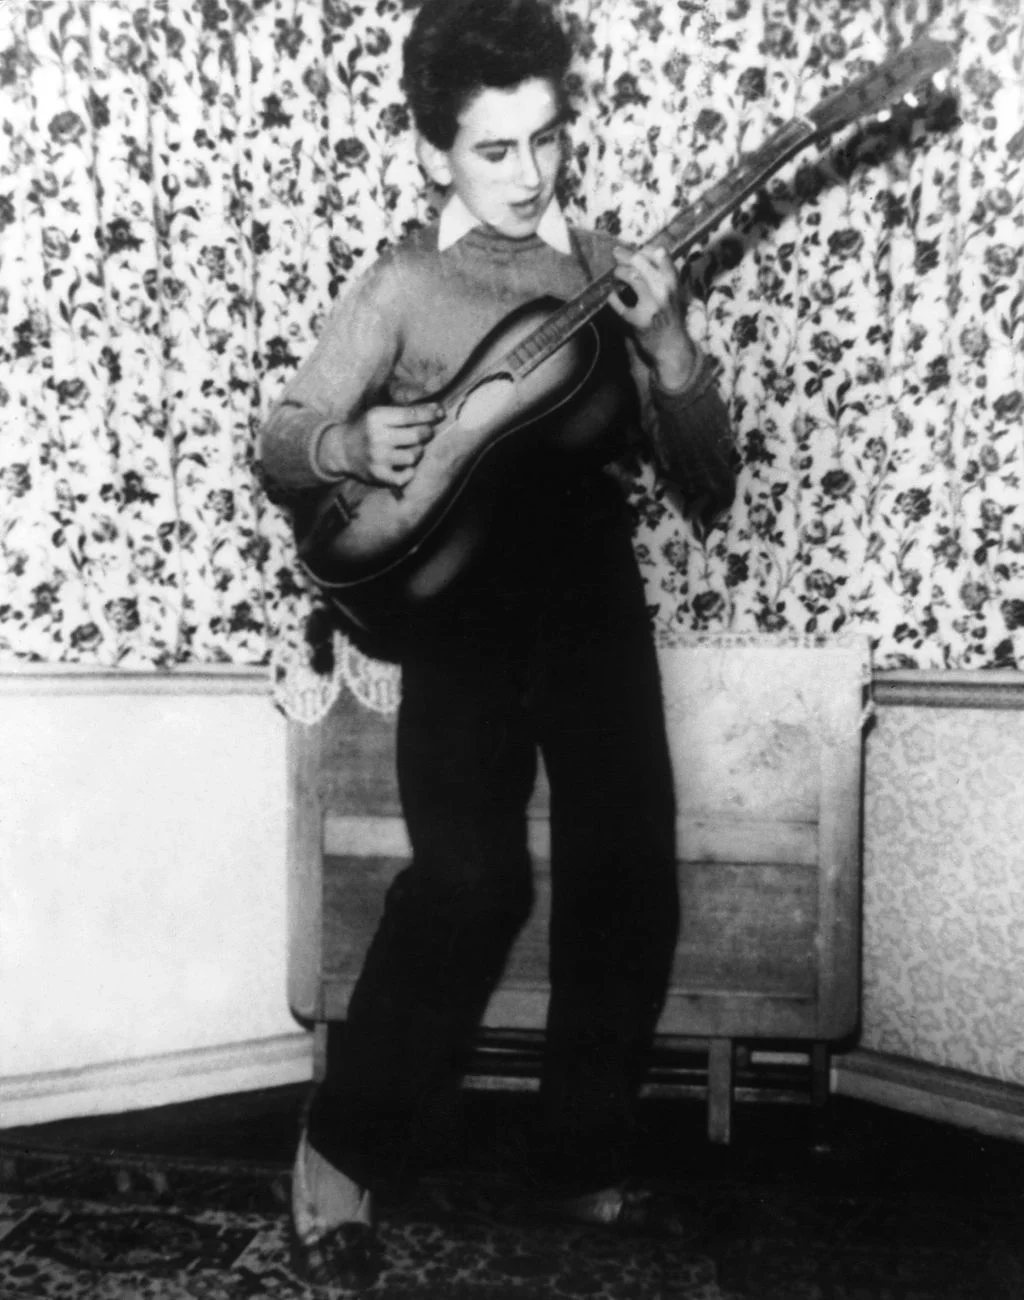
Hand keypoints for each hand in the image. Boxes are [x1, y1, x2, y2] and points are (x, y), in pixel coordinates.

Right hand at [346, 402, 443, 487]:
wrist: (341, 450)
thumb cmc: (366, 429)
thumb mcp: (378, 413)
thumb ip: (403, 412)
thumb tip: (437, 410)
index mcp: (377, 417)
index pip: (410, 415)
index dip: (429, 413)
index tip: (441, 412)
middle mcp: (377, 437)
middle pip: (417, 435)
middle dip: (427, 432)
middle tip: (427, 432)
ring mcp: (378, 458)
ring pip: (414, 456)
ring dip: (418, 451)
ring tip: (412, 448)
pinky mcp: (379, 475)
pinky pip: (405, 476)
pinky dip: (409, 471)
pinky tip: (405, 465)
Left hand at [608, 244, 699, 389]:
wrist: (671, 346)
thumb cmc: (669, 317)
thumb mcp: (673, 293)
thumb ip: (662, 275)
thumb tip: (643, 253)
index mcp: (674, 282)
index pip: (659, 254)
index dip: (643, 250)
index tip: (633, 251)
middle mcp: (664, 291)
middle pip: (642, 263)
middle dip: (626, 256)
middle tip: (615, 253)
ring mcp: (652, 306)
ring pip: (632, 278)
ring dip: (619, 273)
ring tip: (614, 274)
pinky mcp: (638, 321)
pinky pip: (620, 305)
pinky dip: (612, 298)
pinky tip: (610, 295)